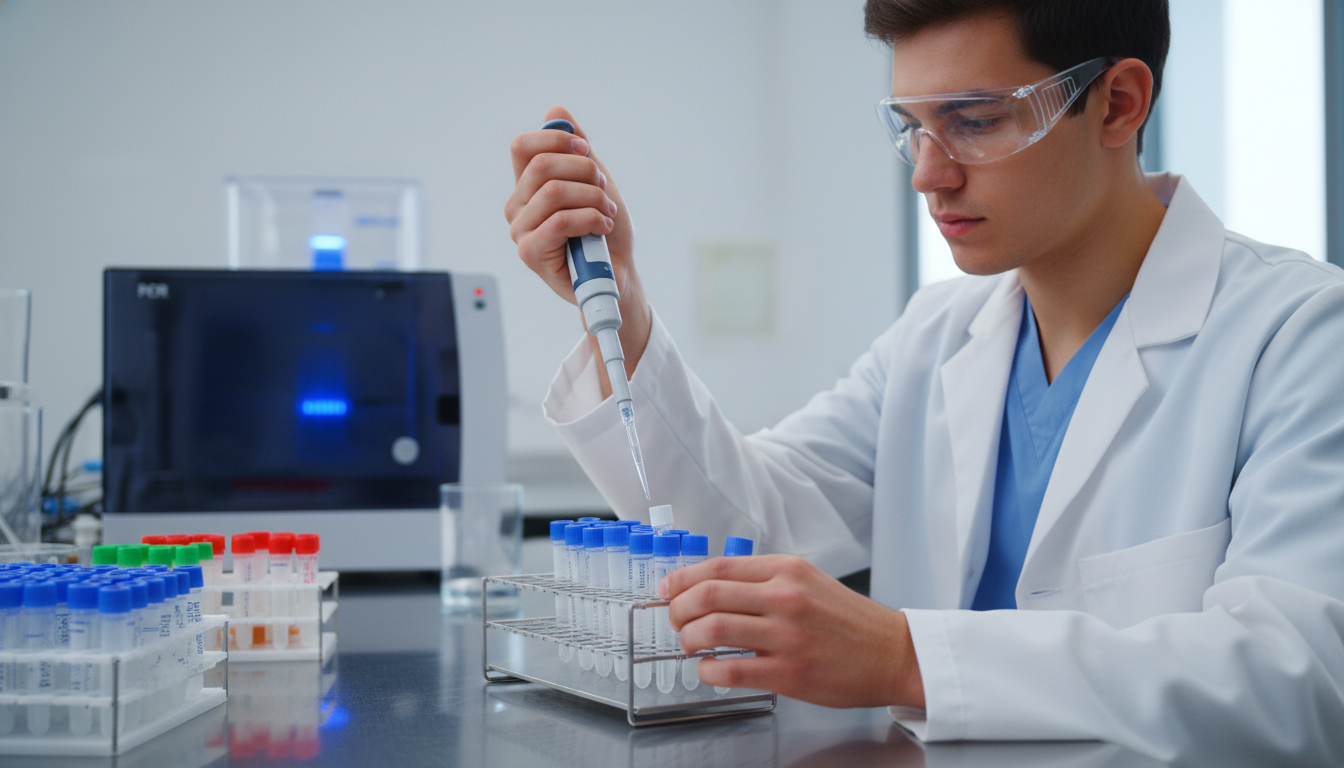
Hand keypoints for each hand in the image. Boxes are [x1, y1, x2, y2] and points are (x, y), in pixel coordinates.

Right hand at [504, 106, 650, 381]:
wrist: (618, 275)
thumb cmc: (604, 233)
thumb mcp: (596, 183)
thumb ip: (577, 149)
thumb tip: (556, 112)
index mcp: (528, 186)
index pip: (523, 147)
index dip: (554, 139)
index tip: (585, 150)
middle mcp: (518, 207)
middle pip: (541, 166)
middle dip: (584, 171)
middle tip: (605, 190)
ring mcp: (521, 231)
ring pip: (553, 193)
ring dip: (592, 198)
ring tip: (607, 213)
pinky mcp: (530, 254)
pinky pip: (559, 222)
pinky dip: (589, 219)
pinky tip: (602, 227)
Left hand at [662, 555, 925, 708]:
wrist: (893, 653)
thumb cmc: (849, 621)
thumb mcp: (809, 582)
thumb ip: (765, 581)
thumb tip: (712, 587)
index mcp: (787, 570)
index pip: (718, 567)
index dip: (682, 579)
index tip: (666, 590)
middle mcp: (784, 598)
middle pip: (707, 595)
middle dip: (678, 609)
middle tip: (675, 620)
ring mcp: (786, 636)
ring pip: (712, 630)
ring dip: (688, 639)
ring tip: (690, 645)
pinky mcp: (788, 673)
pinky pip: (730, 670)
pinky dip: (708, 670)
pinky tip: (709, 670)